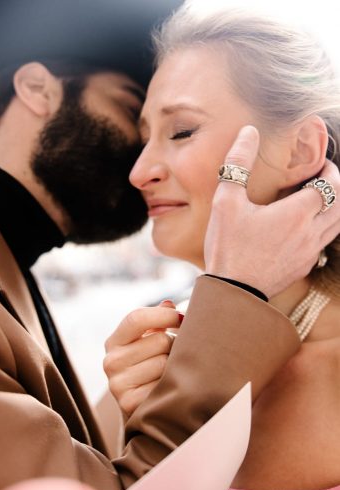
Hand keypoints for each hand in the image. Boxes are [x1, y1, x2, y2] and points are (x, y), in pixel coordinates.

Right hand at [103, 301, 181, 416]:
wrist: (142, 410)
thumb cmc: (150, 367)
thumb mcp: (147, 342)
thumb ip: (158, 321)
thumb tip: (170, 305)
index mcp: (114, 342)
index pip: (137, 318)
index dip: (165, 315)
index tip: (182, 318)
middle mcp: (111, 361)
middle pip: (159, 340)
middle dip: (174, 345)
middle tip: (173, 355)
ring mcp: (118, 384)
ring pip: (164, 363)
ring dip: (175, 366)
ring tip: (170, 372)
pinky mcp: (129, 403)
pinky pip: (164, 385)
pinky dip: (171, 386)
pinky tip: (166, 389)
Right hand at [205, 125, 339, 297]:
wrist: (232, 292)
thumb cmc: (228, 247)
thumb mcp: (226, 202)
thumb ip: (237, 164)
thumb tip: (248, 132)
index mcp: (297, 213)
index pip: (331, 184)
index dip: (329, 170)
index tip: (318, 163)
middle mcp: (311, 233)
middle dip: (336, 186)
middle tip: (321, 177)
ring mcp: (310, 253)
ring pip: (337, 224)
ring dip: (333, 208)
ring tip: (317, 199)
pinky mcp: (303, 267)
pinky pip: (324, 243)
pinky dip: (323, 228)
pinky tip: (304, 227)